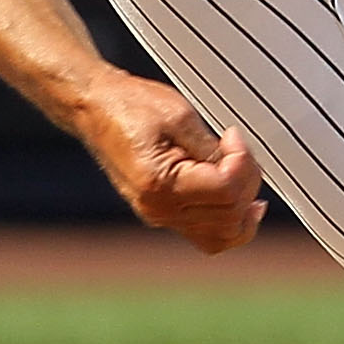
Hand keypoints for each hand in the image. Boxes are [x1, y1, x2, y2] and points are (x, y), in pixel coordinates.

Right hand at [67, 68, 265, 253]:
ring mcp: (160, 216)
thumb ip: (212, 147)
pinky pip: (206, 235)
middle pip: (229, 216)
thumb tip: (238, 165)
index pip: (226, 190)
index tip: (233, 135)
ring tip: (247, 180)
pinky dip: (229, 224)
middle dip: (246, 181)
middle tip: (237, 149)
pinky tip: (242, 206)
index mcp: (160, 183)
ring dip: (243, 210)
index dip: (243, 161)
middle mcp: (159, 208)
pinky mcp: (162, 214)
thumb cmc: (129, 106)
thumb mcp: (179, 115)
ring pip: (221, 237)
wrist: (96, 109)